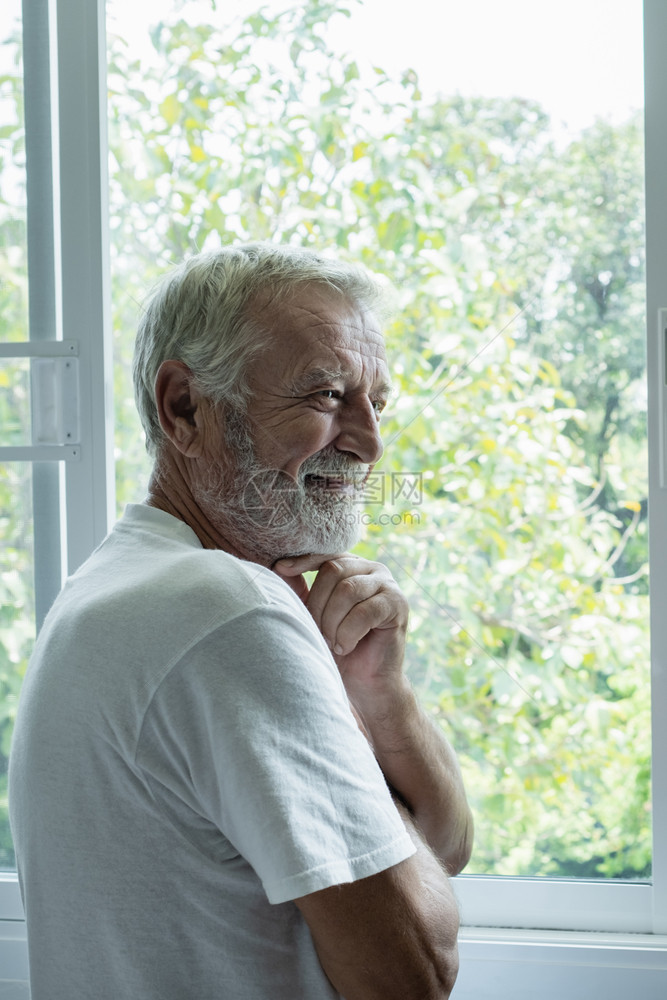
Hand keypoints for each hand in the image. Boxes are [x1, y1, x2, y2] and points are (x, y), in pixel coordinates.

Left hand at [272, 553, 408, 713]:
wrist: (364, 683)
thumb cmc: (336, 647)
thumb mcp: (313, 616)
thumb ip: (300, 591)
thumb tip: (279, 566)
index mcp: (351, 566)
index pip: (326, 554)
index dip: (303, 560)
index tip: (280, 569)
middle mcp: (371, 569)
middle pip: (334, 570)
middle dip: (318, 604)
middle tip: (318, 633)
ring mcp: (388, 585)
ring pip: (348, 590)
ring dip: (333, 621)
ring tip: (332, 643)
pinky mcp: (398, 604)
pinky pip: (366, 611)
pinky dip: (349, 632)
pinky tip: (346, 647)